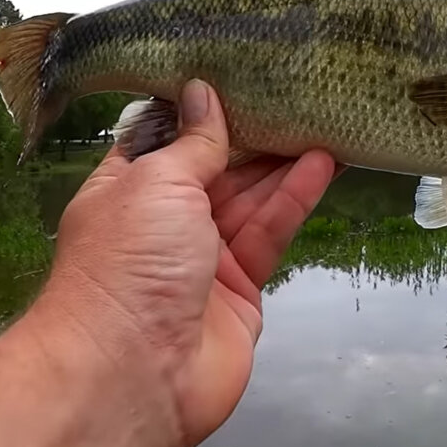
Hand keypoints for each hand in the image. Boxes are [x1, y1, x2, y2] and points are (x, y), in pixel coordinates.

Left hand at [35, 80, 336, 446]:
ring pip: (251, 199)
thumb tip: (203, 93)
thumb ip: (193, 141)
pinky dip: (294, 199)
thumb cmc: (125, 268)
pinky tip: (319, 167)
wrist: (135, 371)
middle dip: (253, 136)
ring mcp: (203, 257)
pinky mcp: (241, 287)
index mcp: (127, 190)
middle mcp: (164, 222)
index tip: (236, 75)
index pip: (168, 140)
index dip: (201, 111)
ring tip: (321, 123)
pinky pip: (270, 233)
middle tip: (294, 98)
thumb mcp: (156, 182)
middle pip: (217, 168)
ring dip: (284, 163)